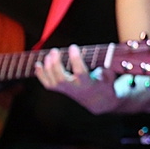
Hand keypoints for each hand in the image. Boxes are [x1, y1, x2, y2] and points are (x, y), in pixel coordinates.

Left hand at [35, 44, 149, 114]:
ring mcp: (67, 91)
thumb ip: (108, 62)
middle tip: (56, 50)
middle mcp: (75, 89)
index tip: (74, 46)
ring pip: (53, 82)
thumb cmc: (106, 83)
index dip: (75, 60)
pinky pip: (48, 84)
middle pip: (61, 79)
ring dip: (48, 68)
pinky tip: (38, 64)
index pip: (80, 72)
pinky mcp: (61, 90)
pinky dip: (41, 75)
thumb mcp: (110, 73)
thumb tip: (110, 48)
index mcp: (89, 84)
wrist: (99, 102)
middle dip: (56, 65)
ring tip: (50, 54)